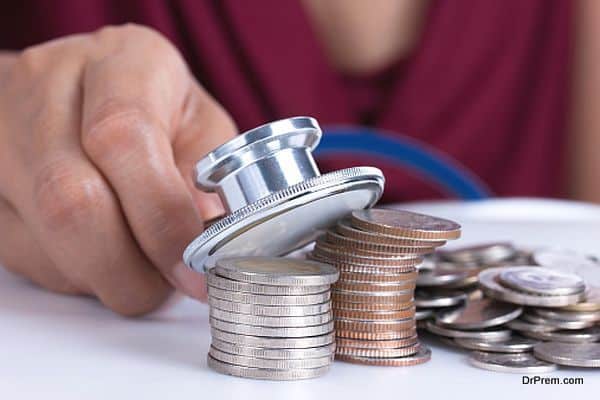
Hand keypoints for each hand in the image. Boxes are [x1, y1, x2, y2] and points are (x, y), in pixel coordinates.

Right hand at [0, 24, 236, 315]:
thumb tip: (207, 245)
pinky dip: (75, 271)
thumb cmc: (160, 109)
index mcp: (124, 60)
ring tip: (142, 264)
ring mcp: (4, 132)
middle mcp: (50, 84)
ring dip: (105, 275)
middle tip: (169, 285)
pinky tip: (102, 251)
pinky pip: (24, 253)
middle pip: (73, 200)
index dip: (162, 218)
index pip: (123, 138)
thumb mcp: (202, 127)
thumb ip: (210, 179)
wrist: (85, 89)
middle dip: (130, 268)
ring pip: (46, 236)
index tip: (194, 267)